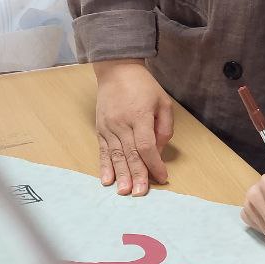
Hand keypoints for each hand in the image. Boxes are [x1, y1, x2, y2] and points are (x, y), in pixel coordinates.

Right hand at [93, 59, 173, 194]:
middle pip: (130, 154)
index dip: (154, 164)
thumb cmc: (144, 87)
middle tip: (140, 193)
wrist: (117, 70)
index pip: (146, 146)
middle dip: (137, 175)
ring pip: (115, 155)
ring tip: (124, 192)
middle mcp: (122, 123)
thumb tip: (158, 151)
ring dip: (120, 175)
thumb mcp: (163, 102)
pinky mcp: (100, 129)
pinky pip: (103, 151)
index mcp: (139, 115)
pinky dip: (104, 166)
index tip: (162, 177)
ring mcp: (108, 127)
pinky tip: (107, 180)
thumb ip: (164, 128)